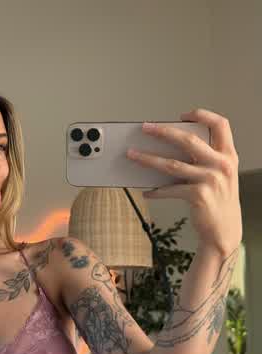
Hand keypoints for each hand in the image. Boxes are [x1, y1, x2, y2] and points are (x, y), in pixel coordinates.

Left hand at [125, 108, 241, 256]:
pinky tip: (146, 191)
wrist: (224, 231)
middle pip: (188, 140)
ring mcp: (211, 180)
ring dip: (147, 159)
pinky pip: (169, 189)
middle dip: (163, 131)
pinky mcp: (199, 196)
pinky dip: (155, 190)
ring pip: (171, 164)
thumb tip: (167, 147)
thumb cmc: (217, 200)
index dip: (202, 115)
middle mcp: (222, 165)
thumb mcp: (219, 175)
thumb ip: (204, 159)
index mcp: (228, 155)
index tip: (182, 115)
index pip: (221, 124)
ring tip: (132, 155)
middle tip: (145, 127)